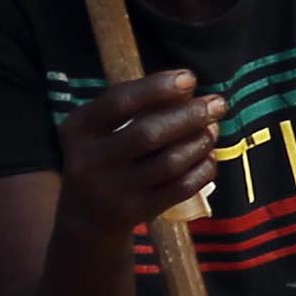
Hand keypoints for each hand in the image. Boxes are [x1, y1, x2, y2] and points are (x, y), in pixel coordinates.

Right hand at [57, 67, 221, 248]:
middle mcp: (90, 161)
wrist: (84, 216)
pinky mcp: (136, 212)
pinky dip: (203, 168)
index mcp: (78, 130)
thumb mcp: (102, 128)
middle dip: (190, 115)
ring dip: (200, 141)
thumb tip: (188, 88)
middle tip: (218, 104)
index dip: (157, 88)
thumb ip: (138, 105)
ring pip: (170, 162)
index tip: (189, 78)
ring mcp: (113, 191)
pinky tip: (207, 155)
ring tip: (212, 129)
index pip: (118, 103)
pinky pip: (181, 187)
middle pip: (148, 134)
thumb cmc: (105, 156)